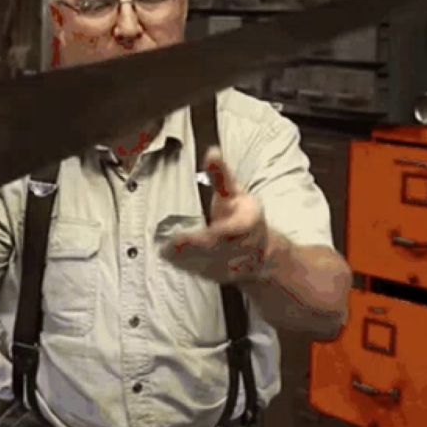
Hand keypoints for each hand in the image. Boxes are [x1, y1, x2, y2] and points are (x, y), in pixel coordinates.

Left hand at [159, 147, 275, 284]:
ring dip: (186, 259)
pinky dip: (186, 267)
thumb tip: (211, 151)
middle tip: (169, 245)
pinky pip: (203, 272)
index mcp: (248, 222)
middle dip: (193, 248)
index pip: (229, 231)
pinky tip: (169, 258)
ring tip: (165, 251)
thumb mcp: (234, 192)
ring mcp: (232, 264)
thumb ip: (221, 175)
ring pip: (208, 263)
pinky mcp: (221, 275)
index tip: (192, 232)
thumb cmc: (243, 215)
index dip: (211, 234)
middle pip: (216, 249)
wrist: (261, 251)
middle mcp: (243, 246)